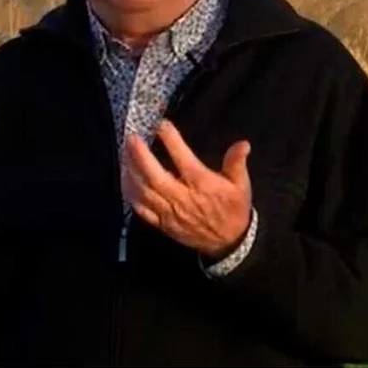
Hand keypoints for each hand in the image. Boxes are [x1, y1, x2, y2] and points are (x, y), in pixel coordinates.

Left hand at [122, 118, 252, 259]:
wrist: (228, 244)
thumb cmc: (233, 209)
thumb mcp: (241, 185)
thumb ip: (237, 163)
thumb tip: (243, 144)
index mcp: (202, 184)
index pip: (183, 159)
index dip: (171, 140)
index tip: (161, 124)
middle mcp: (183, 198)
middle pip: (155, 176)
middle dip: (140, 156)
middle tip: (131, 138)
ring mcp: (170, 212)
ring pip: (144, 192)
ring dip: (131, 172)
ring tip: (124, 154)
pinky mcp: (162, 224)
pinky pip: (141, 209)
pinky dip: (131, 195)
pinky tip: (125, 180)